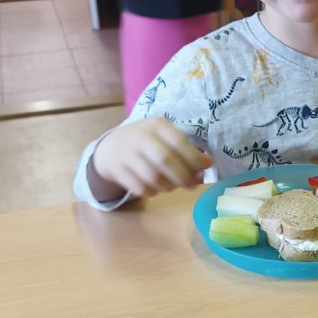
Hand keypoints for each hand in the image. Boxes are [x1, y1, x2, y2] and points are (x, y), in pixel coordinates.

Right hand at [90, 119, 212, 200]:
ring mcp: (127, 154)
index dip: (195, 157)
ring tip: (174, 186)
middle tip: (192, 185)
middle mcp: (140, 137)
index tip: (207, 166)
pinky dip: (154, 192)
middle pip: (165, 160)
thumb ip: (184, 151)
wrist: (110, 148)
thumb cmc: (147, 143)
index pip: (178, 141)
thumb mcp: (163, 137)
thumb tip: (204, 170)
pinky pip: (141, 188)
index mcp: (156, 125)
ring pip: (153, 178)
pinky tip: (157, 188)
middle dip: (184, 176)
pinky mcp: (118, 171)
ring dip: (169, 187)